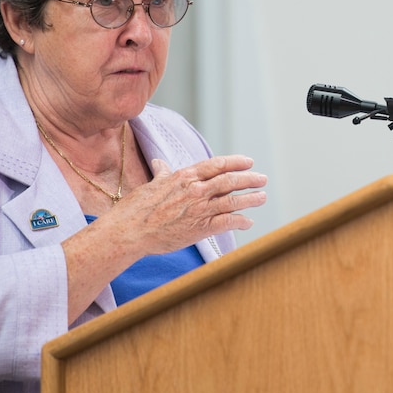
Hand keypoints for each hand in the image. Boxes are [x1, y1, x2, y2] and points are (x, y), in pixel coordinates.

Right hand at [123, 154, 266, 254]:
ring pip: (233, 200)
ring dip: (250, 198)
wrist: (129, 230)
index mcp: (185, 177)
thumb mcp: (152, 184)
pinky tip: (248, 222)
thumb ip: (162, 173)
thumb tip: (159, 163)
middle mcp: (196, 190)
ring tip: (262, 197)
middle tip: (262, 179)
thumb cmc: (137, 208)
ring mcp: (199, 209)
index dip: (236, 162)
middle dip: (249, 179)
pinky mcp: (200, 228)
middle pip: (230, 181)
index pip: (217, 165)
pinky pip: (227, 223)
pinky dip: (240, 221)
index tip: (248, 162)